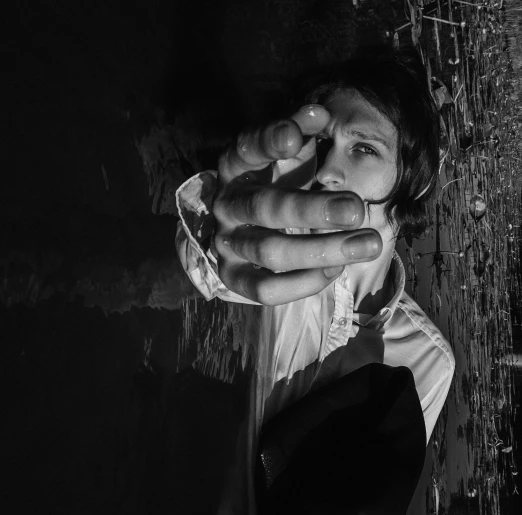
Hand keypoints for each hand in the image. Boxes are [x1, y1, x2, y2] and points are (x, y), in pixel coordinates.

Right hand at [213, 105, 382, 304]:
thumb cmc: (276, 183)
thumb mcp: (287, 153)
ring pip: (270, 252)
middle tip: (358, 209)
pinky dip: (302, 283)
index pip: (247, 148)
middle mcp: (227, 204)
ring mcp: (226, 244)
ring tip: (368, 244)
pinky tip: (335, 270)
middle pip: (266, 208)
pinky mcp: (233, 277)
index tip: (297, 137)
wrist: (241, 230)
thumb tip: (319, 113)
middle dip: (314, 210)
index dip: (269, 141)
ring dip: (322, 250)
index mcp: (236, 166)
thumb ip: (302, 130)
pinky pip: (265, 289)